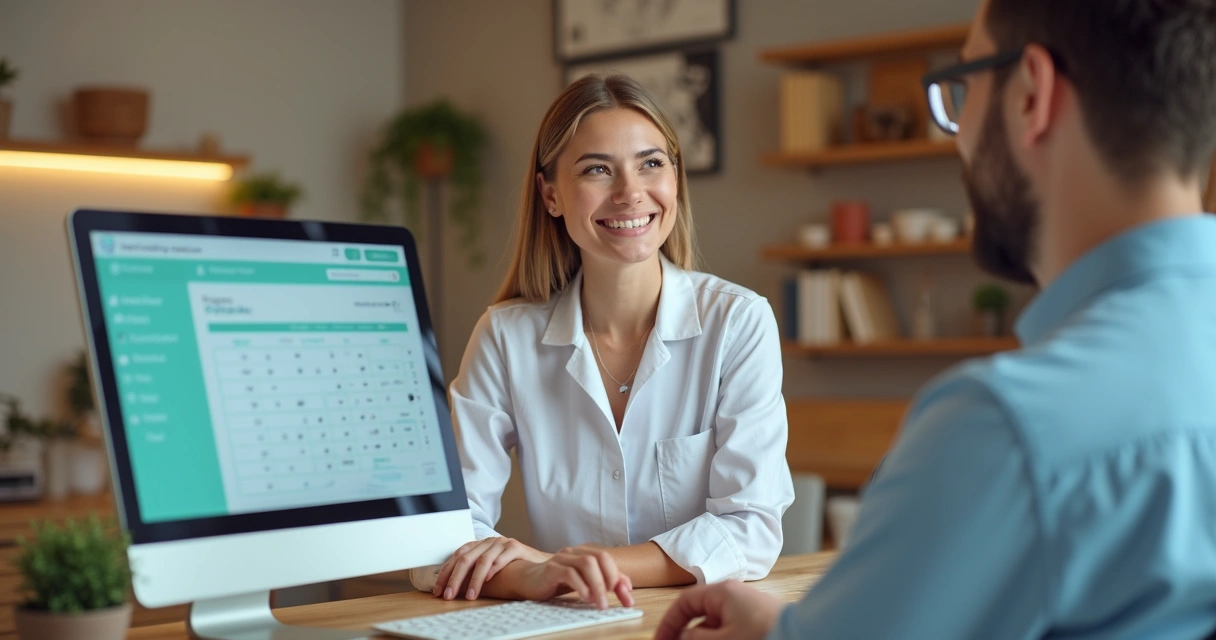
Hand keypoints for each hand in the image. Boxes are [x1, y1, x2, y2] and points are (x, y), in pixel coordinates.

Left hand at [433, 537, 549, 600]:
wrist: (539, 565)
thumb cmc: (512, 569)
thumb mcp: (490, 569)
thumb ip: (473, 573)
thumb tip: (451, 587)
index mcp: (480, 545)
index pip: (457, 556)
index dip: (446, 573)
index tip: (438, 590)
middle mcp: (489, 541)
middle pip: (466, 558)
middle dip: (455, 578)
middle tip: (449, 595)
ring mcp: (502, 543)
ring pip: (483, 559)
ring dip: (474, 579)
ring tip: (470, 595)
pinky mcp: (516, 547)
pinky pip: (502, 557)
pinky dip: (494, 568)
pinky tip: (488, 580)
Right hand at [513, 545, 634, 609]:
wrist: (528, 581)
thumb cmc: (557, 581)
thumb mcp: (584, 582)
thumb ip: (604, 582)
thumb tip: (627, 587)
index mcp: (584, 552)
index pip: (608, 559)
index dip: (620, 577)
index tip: (627, 598)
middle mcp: (574, 552)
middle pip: (600, 557)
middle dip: (610, 578)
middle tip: (612, 597)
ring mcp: (562, 558)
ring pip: (587, 563)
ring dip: (597, 584)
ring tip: (599, 602)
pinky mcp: (550, 569)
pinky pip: (569, 573)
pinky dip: (581, 586)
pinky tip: (586, 598)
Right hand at [654, 581, 785, 639]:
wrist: (805, 636)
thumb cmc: (767, 634)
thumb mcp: (723, 639)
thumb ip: (695, 639)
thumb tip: (680, 637)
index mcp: (722, 593)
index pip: (685, 603)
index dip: (669, 623)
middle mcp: (734, 597)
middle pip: (699, 616)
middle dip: (686, 634)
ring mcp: (746, 610)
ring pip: (715, 626)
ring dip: (703, 638)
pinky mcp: (757, 622)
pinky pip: (730, 631)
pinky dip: (719, 638)